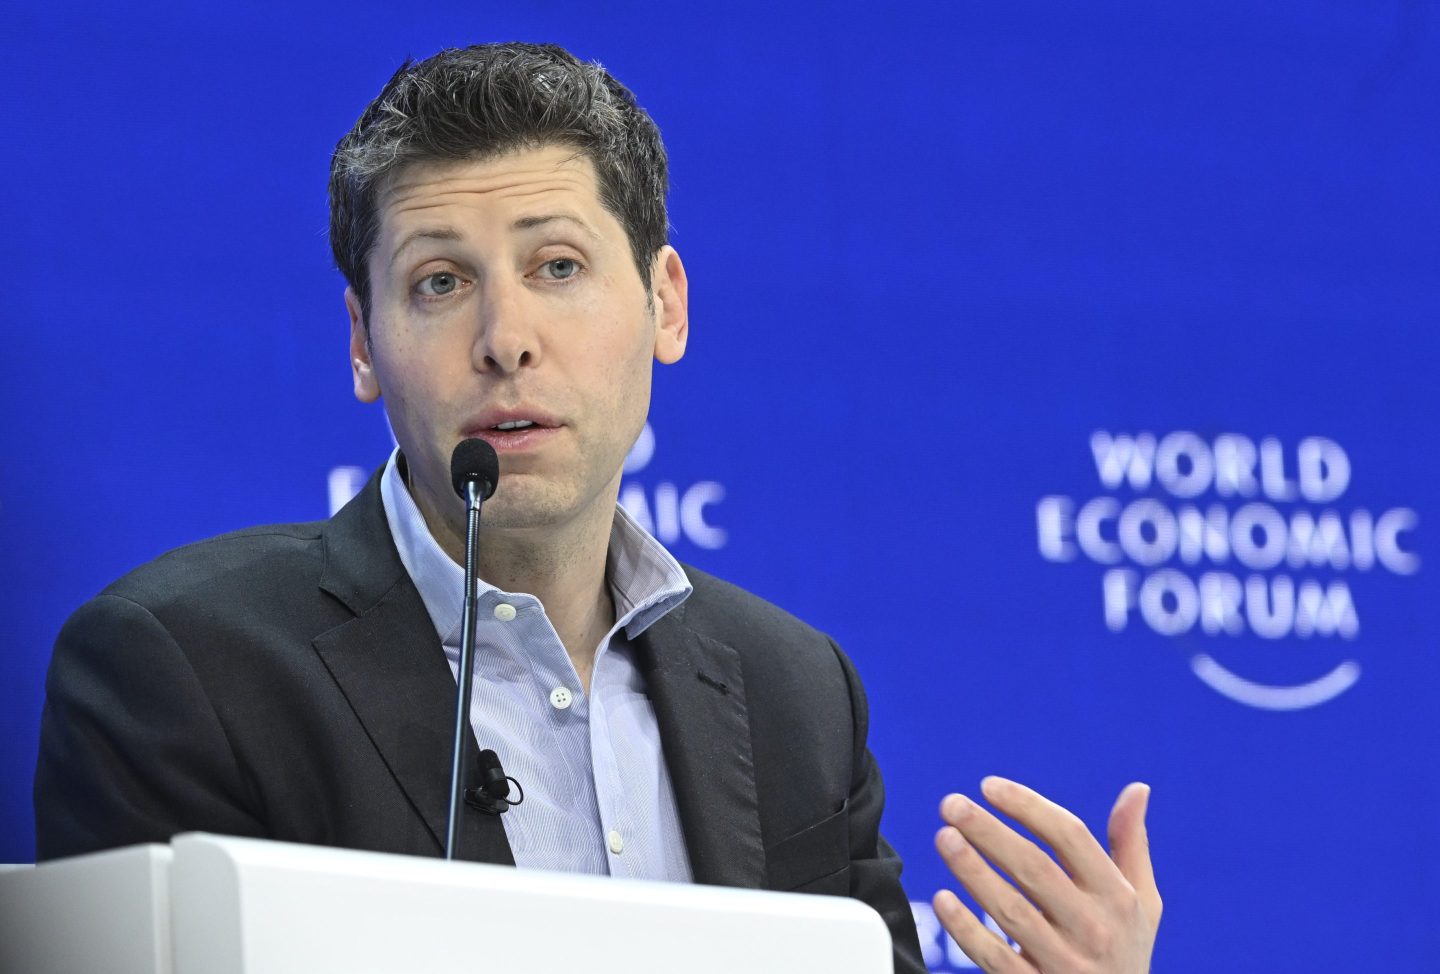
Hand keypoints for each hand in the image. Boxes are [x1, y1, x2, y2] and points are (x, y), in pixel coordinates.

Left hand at [931, 777, 1160, 972]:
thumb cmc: (1125, 950)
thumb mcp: (1143, 903)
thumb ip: (1131, 845)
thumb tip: (1137, 788)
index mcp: (1118, 897)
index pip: (1071, 838)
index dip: (1028, 806)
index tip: (988, 785)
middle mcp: (1093, 928)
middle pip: (1034, 869)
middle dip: (989, 832)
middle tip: (951, 804)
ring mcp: (1063, 963)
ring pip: (1011, 911)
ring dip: (973, 871)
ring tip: (944, 837)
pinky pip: (994, 957)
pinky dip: (966, 928)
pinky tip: (942, 899)